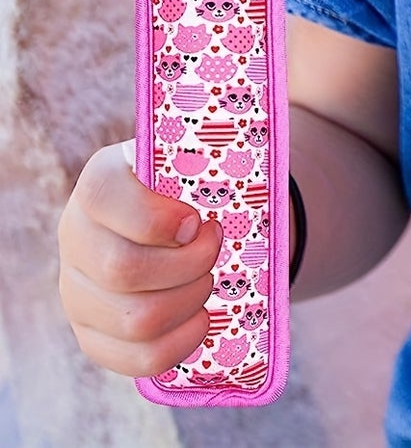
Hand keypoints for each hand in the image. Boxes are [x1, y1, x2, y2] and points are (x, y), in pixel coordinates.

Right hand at [57, 139, 223, 378]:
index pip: (103, 196)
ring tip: (209, 278)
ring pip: (134, 320)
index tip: (199, 220)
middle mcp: (76, 235)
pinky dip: (180, 343)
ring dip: (190, 300)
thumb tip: (229, 160)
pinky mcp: (92, 333)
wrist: (183, 213)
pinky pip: (134, 357)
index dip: (156, 217)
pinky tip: (201, 319)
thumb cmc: (196, 180)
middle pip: (123, 270)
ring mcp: (77, 290)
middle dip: (190, 263)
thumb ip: (202, 157)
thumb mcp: (195, 157)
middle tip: (216, 247)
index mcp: (101, 181)